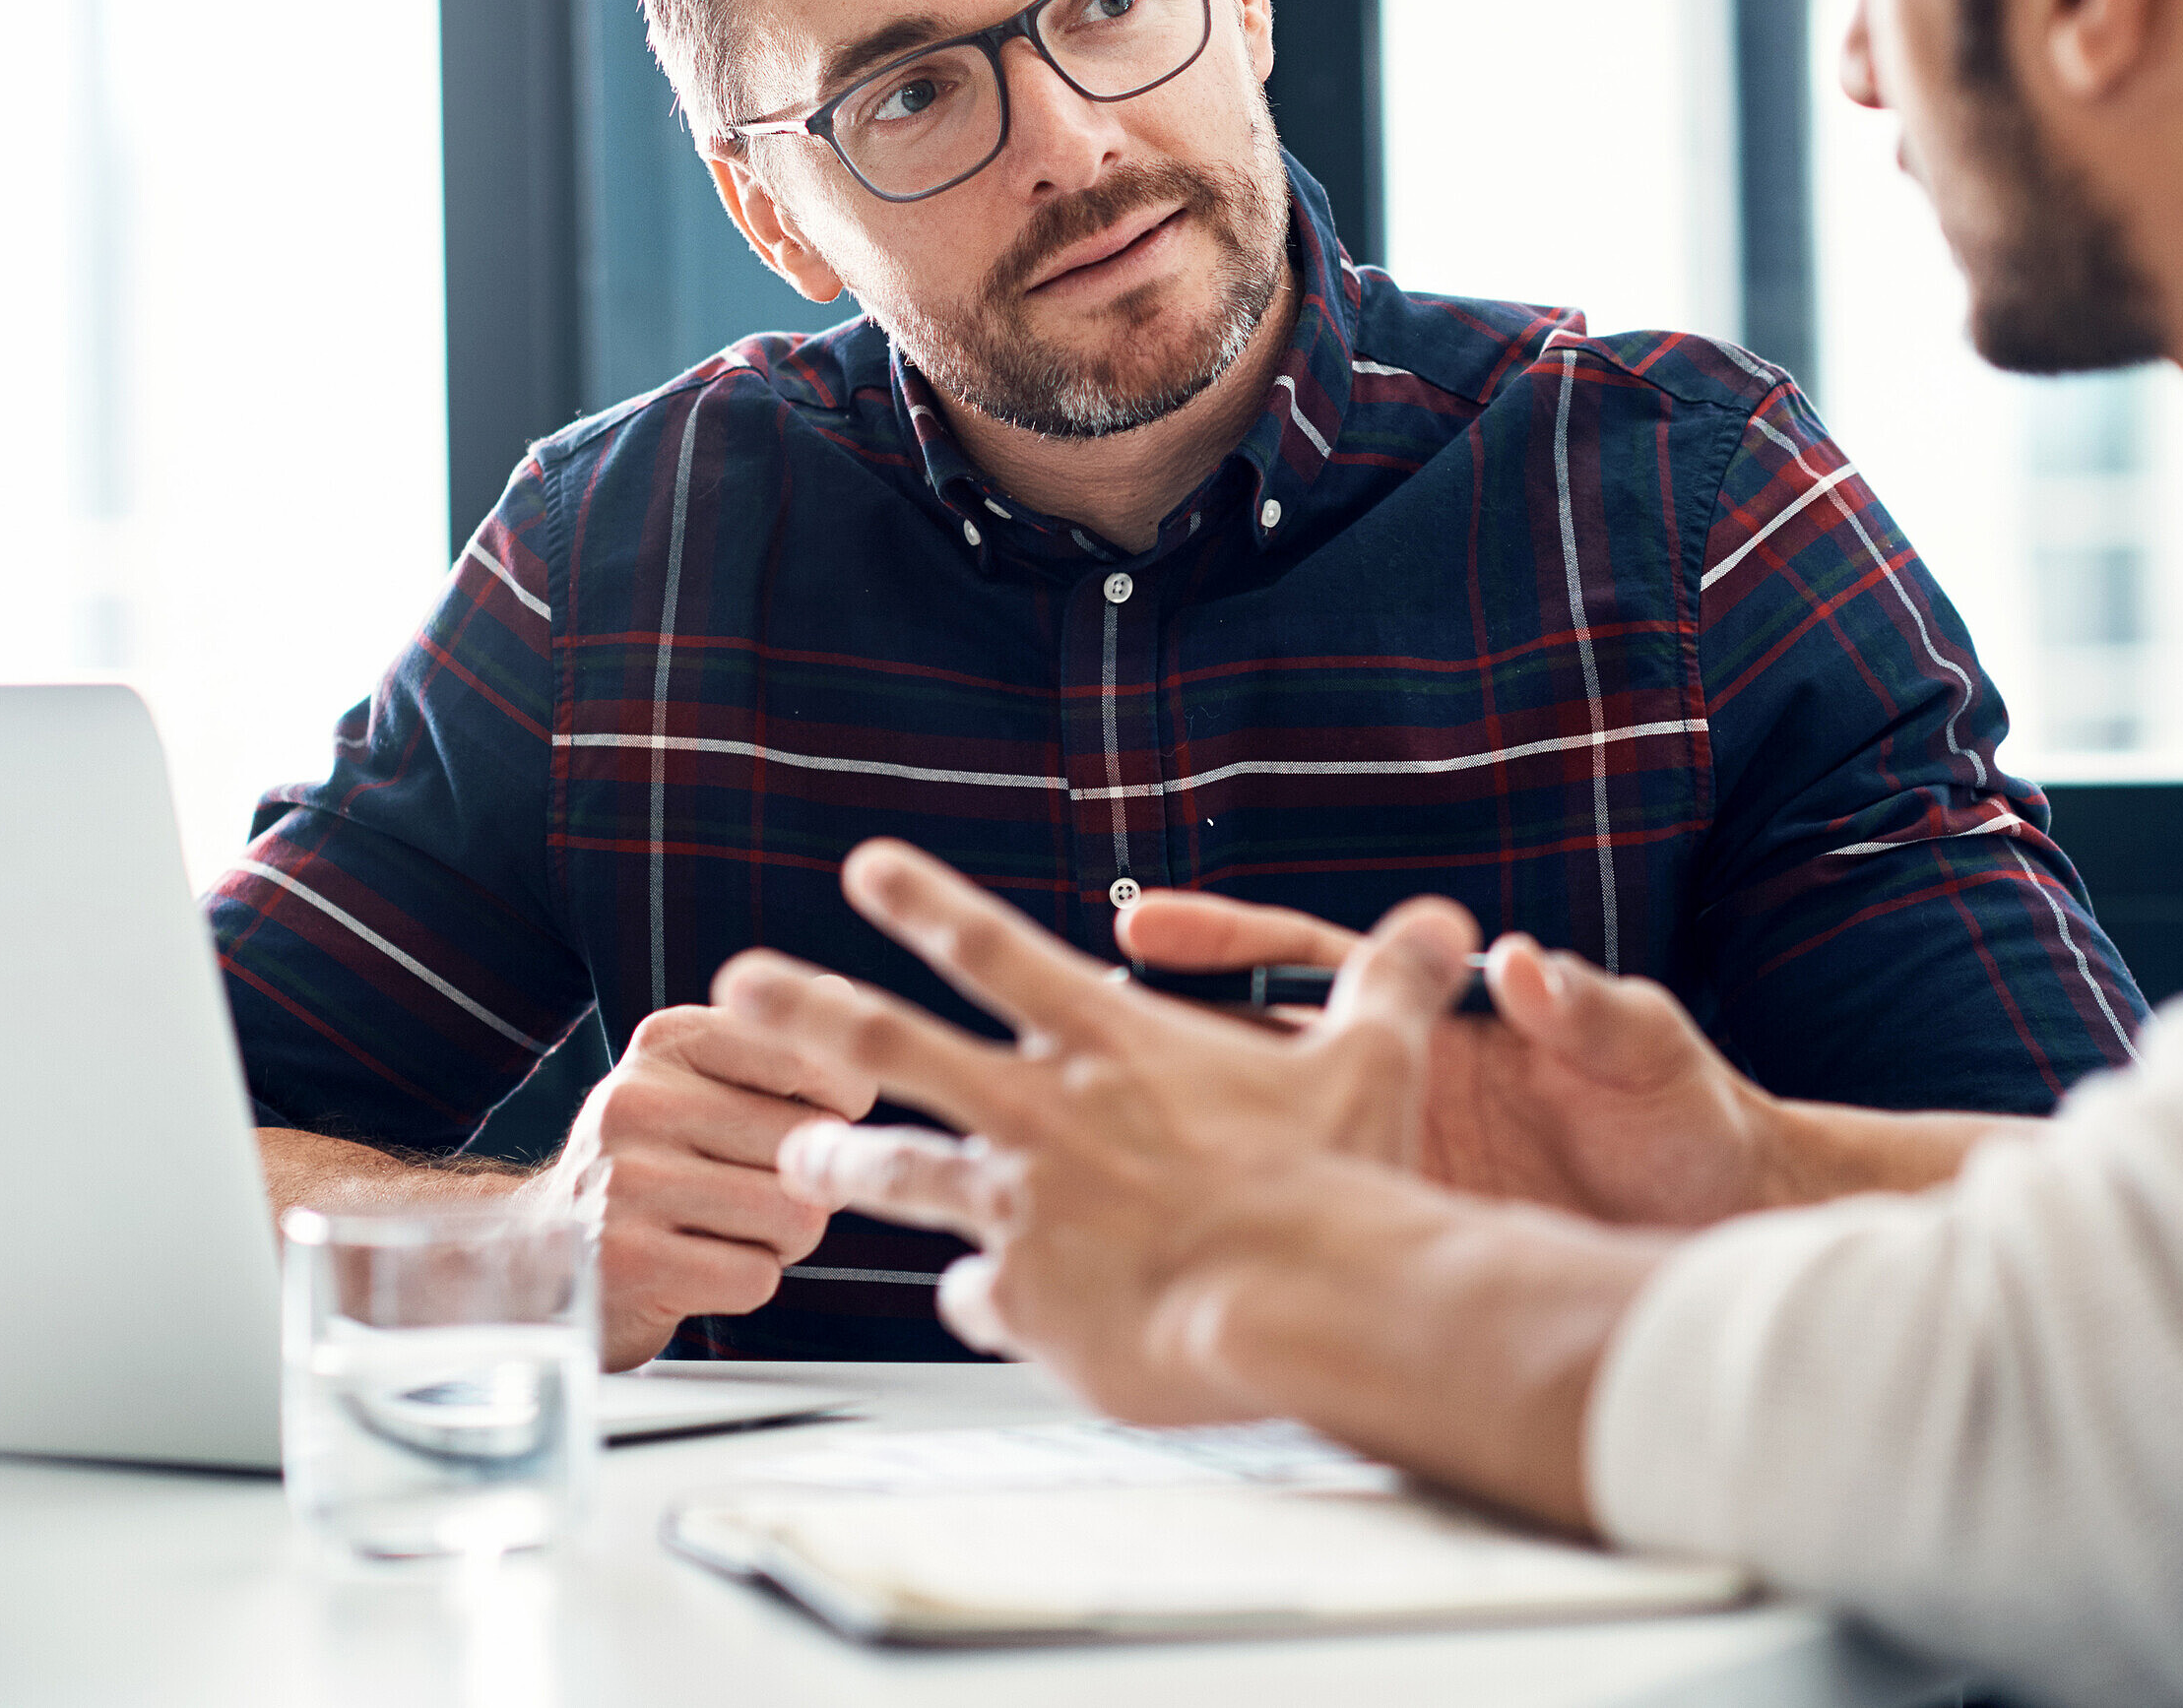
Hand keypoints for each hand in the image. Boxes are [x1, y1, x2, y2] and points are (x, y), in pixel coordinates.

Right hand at [525, 1007, 874, 1365]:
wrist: (548, 1252)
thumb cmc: (659, 1162)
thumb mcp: (700, 1082)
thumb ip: (777, 1042)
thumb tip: (840, 993)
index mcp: (667, 1041)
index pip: (810, 1059)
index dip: (841, 1105)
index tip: (814, 1121)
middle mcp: (636, 1100)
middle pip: (808, 1143)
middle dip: (808, 1182)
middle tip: (757, 1191)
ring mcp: (625, 1182)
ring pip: (794, 1214)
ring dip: (784, 1239)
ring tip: (731, 1230)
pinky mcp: (627, 1264)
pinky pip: (756, 1277)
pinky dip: (747, 1282)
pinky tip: (701, 1270)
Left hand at [713, 840, 1478, 1422]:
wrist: (1311, 1299)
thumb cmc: (1338, 1181)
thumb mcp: (1371, 1060)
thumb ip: (1390, 984)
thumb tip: (1448, 923)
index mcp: (1110, 1044)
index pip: (994, 949)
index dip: (925, 901)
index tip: (866, 869)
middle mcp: (1046, 1113)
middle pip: (892, 1046)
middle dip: (805, 1011)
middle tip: (734, 987)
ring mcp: (1025, 1209)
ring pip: (901, 1175)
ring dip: (841, 1165)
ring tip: (795, 1162)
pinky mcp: (1029, 1303)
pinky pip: (979, 1301)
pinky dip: (975, 1302)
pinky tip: (972, 1312)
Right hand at [1119, 892, 1790, 1226]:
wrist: (1726, 1225)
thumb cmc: (1688, 1120)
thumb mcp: (1646, 1052)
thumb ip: (1591, 1006)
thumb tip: (1530, 965)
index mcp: (1434, 1020)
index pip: (1305, 963)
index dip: (1220, 941)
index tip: (1143, 926)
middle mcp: (1391, 1087)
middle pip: (1244, 1053)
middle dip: (1148, 1041)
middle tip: (1057, 1031)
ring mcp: (1385, 1165)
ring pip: (1251, 1150)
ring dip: (1169, 1146)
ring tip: (1064, 1155)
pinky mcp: (1398, 1241)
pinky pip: (1299, 1242)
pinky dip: (1230, 1251)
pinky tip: (1155, 1269)